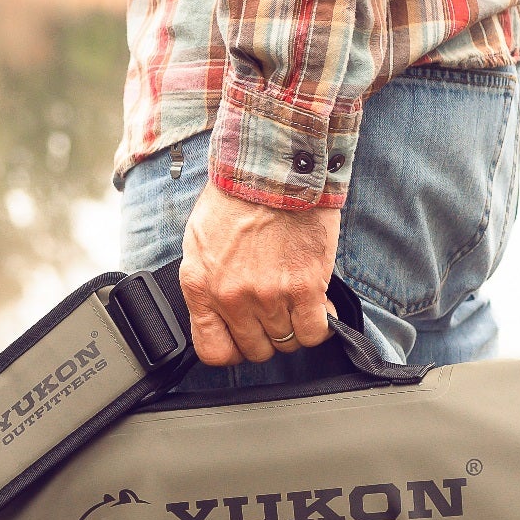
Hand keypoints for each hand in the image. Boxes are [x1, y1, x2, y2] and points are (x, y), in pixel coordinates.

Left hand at [178, 181, 340, 364]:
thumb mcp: (199, 243)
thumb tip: (219, 314)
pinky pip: (314, 332)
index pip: (213, 351)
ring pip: (287, 343)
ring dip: (295, 327)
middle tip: (277, 314)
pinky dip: (320, 325)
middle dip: (268, 337)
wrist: (272, 167)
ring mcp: (269, 296)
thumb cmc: (236, 197)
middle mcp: (232, 297)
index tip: (245, 340)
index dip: (234, 351)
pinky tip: (320, 307)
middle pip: (256, 350)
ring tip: (298, 303)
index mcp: (201, 286)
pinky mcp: (305, 288)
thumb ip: (207, 284)